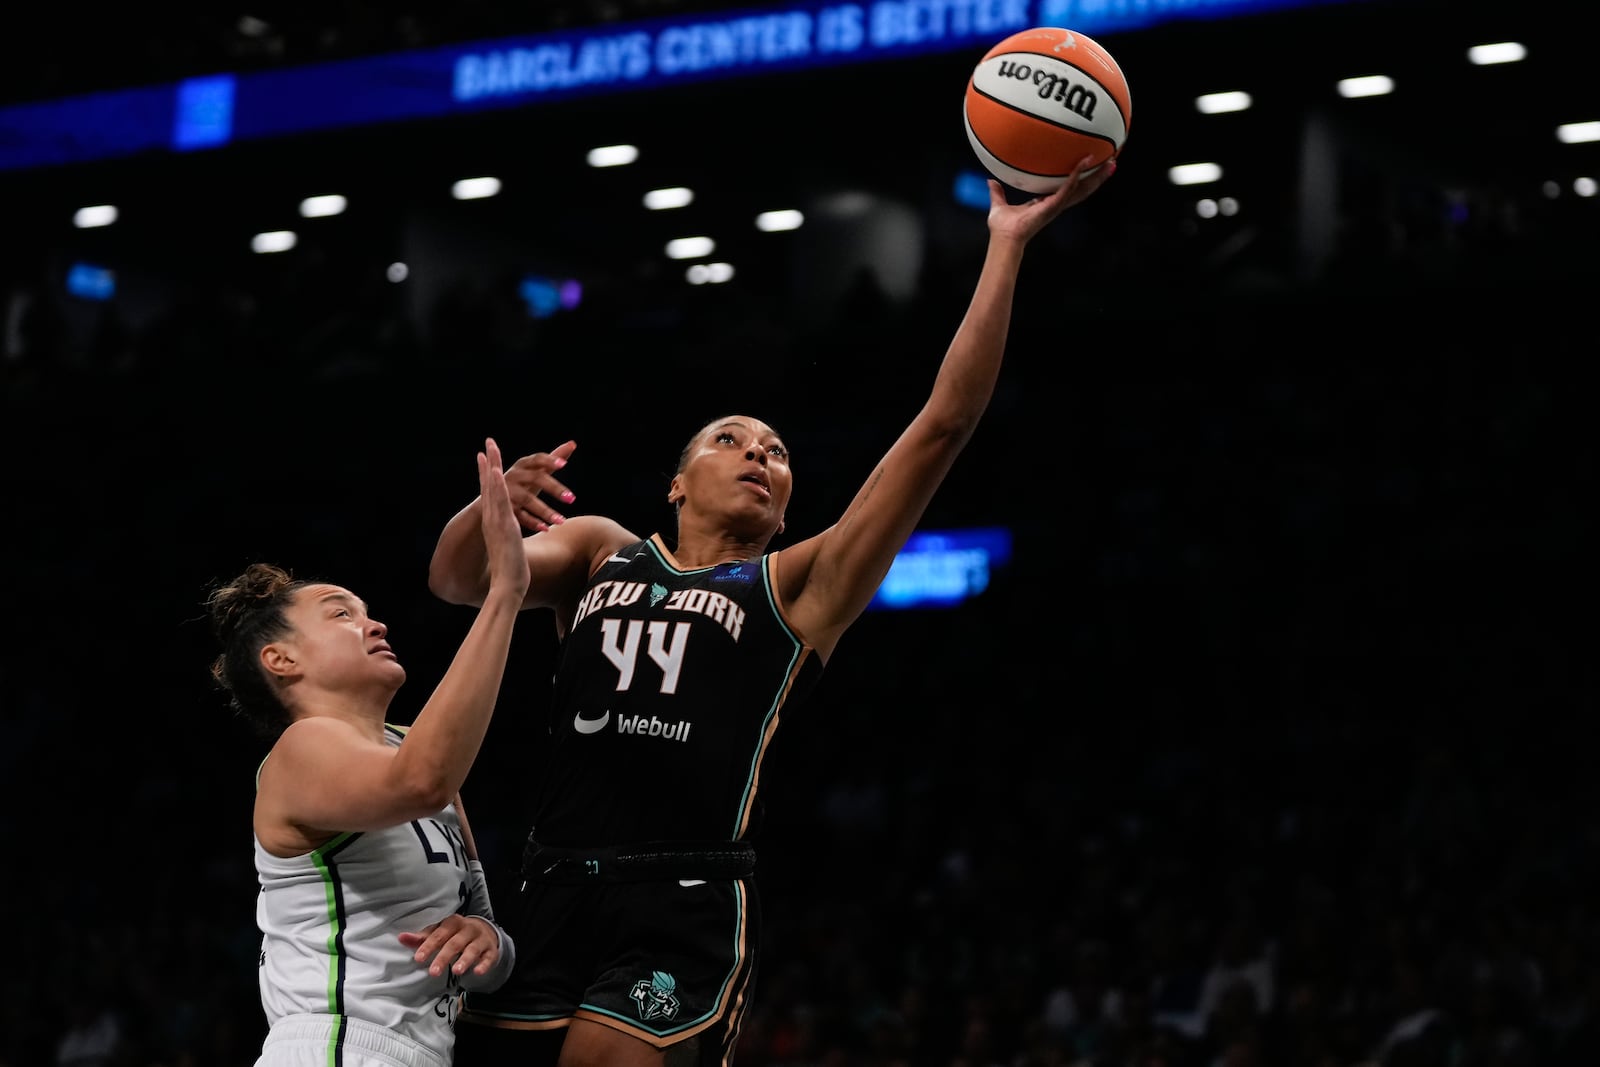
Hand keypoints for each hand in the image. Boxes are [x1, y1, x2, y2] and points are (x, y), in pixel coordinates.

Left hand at [398, 913, 502, 977]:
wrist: (484, 933)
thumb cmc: (455, 934)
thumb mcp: (440, 933)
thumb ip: (422, 938)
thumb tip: (401, 937)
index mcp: (453, 922)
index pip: (439, 933)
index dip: (428, 945)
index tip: (418, 958)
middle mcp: (468, 928)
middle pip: (455, 942)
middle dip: (444, 957)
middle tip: (433, 972)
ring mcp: (481, 939)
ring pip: (472, 949)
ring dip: (465, 960)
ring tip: (456, 971)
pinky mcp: (491, 950)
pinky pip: (489, 957)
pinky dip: (484, 964)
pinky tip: (478, 972)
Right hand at [477, 438, 531, 599]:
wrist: (506, 588)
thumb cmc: (512, 573)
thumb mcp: (512, 550)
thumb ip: (512, 541)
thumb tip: (514, 540)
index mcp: (496, 525)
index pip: (491, 496)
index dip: (489, 478)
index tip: (488, 460)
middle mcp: (493, 521)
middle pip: (489, 488)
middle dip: (488, 465)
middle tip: (486, 444)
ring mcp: (497, 523)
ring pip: (492, 492)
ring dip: (491, 469)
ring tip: (489, 449)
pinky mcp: (504, 527)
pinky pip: (500, 503)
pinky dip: (497, 487)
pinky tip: (497, 472)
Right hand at [503, 441, 577, 532]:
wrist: (493, 498)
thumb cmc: (522, 482)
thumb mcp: (535, 470)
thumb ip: (553, 458)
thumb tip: (573, 444)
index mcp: (522, 465)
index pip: (537, 458)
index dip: (550, 460)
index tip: (564, 464)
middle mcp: (513, 475)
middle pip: (535, 478)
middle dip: (554, 488)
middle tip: (572, 499)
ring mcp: (506, 491)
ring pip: (527, 499)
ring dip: (545, 511)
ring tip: (561, 521)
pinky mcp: (504, 507)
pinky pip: (520, 516)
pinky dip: (532, 522)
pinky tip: (546, 529)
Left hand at [987, 153, 1115, 243]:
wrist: (1004, 238)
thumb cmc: (1002, 227)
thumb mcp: (999, 204)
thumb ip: (997, 193)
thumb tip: (990, 180)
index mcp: (1048, 202)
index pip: (1069, 188)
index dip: (1081, 178)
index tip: (1090, 167)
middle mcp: (1056, 204)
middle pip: (1083, 188)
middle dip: (1098, 176)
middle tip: (1111, 161)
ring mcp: (1057, 205)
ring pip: (1083, 188)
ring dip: (1097, 176)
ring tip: (1111, 162)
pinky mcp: (1054, 205)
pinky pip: (1068, 187)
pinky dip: (1076, 174)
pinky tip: (1085, 161)